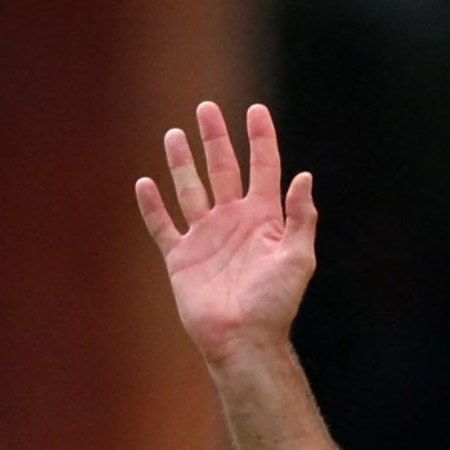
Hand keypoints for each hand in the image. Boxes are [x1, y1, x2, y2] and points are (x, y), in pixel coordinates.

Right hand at [137, 102, 316, 368]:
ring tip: (173, 134)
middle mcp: (233, 222)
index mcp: (263, 219)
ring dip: (182, 162)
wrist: (243, 340)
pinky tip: (144, 183)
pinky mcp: (182, 258)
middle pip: (222, 169)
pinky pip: (163, 226)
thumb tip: (304, 177)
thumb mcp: (298, 259)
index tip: (256, 110)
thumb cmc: (275, 305)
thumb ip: (301, 218)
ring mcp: (205, 238)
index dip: (261, 139)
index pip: (263, 168)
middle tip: (206, 108)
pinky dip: (153, 206)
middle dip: (215, 139)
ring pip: (190, 190)